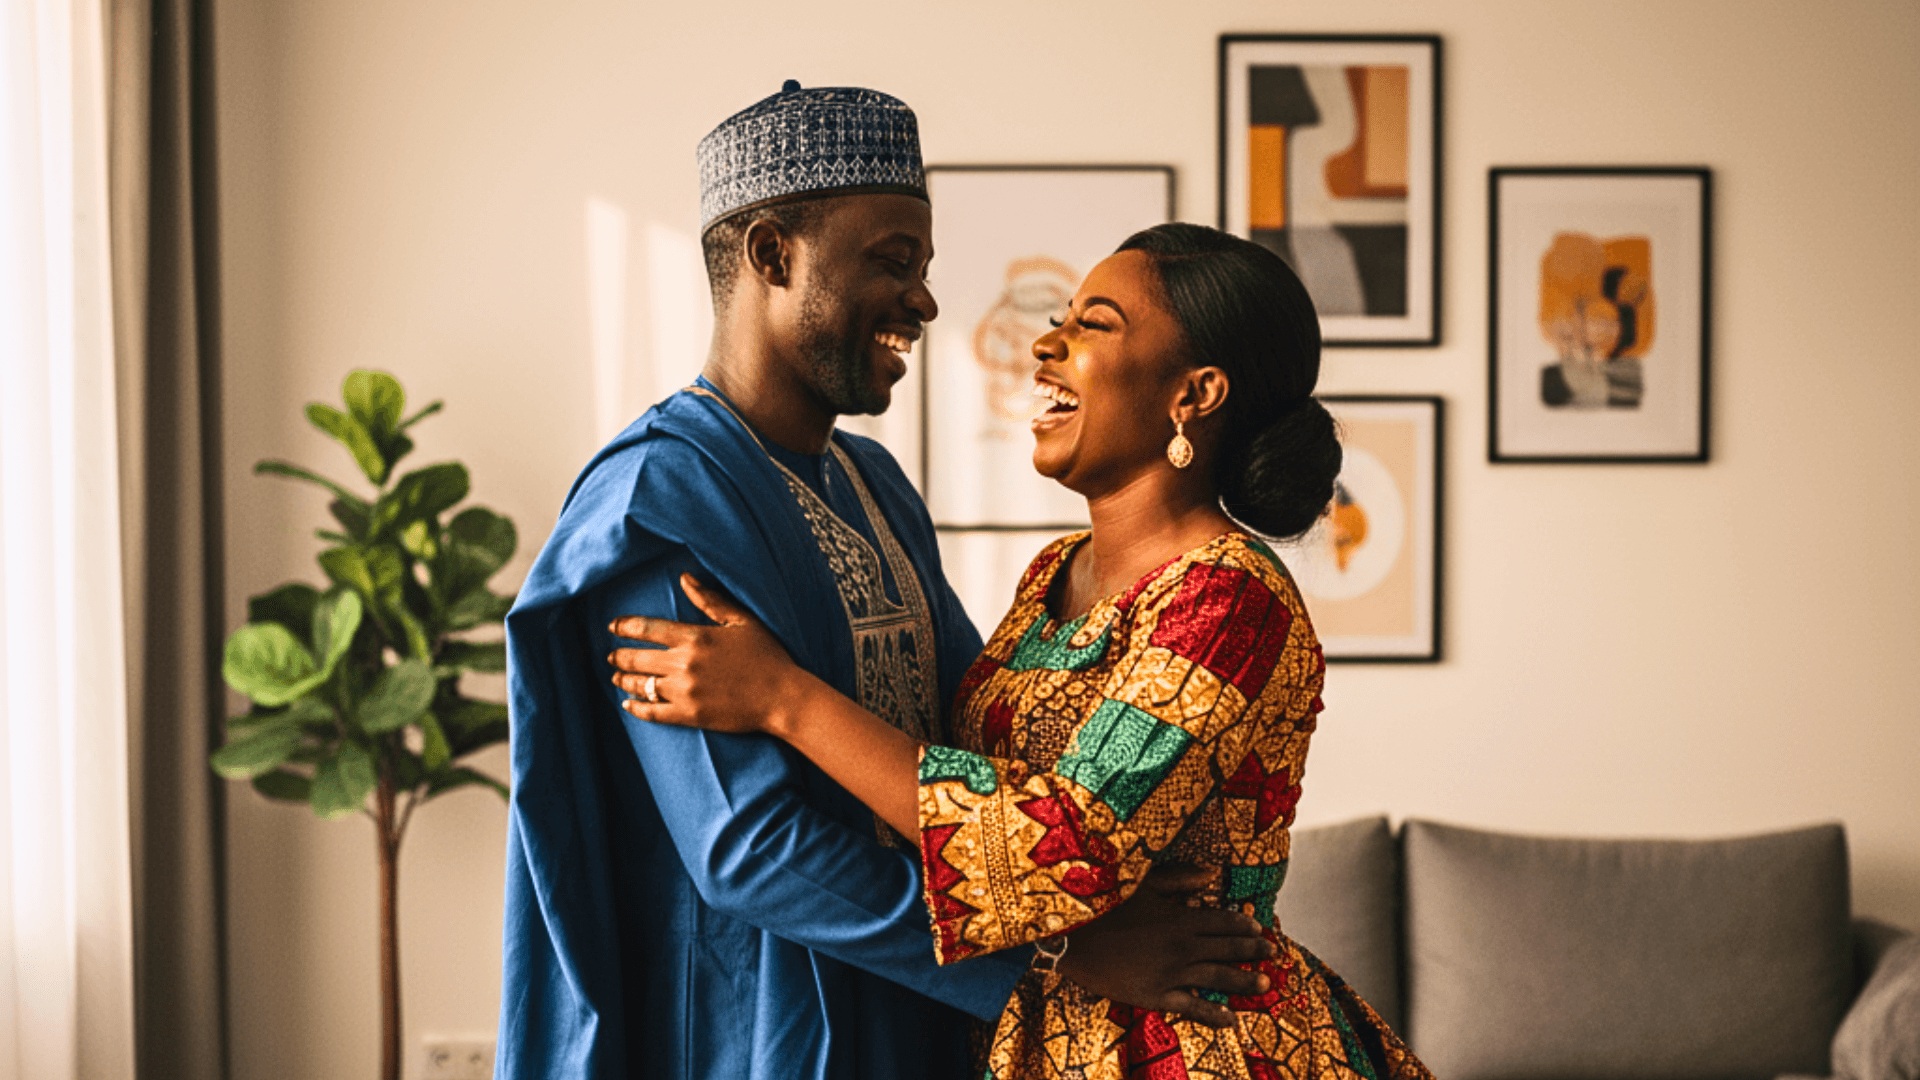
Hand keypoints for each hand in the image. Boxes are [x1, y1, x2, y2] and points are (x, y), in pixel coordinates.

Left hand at [609, 574, 810, 735]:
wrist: (782, 697)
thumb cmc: (767, 655)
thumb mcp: (741, 620)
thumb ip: (710, 600)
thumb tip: (685, 578)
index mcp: (695, 637)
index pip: (648, 628)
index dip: (625, 626)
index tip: (612, 626)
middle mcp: (684, 664)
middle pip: (638, 658)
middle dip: (619, 656)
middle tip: (611, 656)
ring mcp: (685, 691)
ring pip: (641, 685)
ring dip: (624, 680)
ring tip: (617, 678)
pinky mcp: (689, 715)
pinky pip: (653, 713)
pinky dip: (637, 709)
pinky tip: (628, 705)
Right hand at [1056, 863, 1275, 1028]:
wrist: (1071, 938)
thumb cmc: (1105, 906)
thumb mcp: (1143, 884)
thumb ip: (1180, 878)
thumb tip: (1213, 873)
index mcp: (1180, 917)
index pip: (1223, 921)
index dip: (1244, 926)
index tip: (1259, 929)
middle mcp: (1182, 946)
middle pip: (1227, 949)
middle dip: (1253, 951)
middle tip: (1272, 954)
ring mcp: (1171, 973)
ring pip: (1217, 978)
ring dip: (1243, 981)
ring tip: (1264, 984)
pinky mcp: (1155, 996)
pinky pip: (1192, 1007)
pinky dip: (1213, 1014)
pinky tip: (1231, 1019)